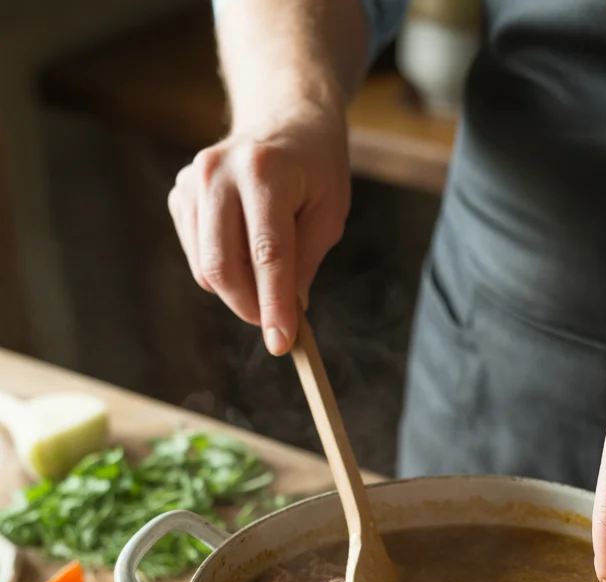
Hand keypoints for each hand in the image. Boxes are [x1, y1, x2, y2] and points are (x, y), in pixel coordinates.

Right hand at [168, 101, 350, 355]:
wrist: (284, 119)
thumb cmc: (316, 169)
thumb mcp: (330, 213)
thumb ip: (307, 262)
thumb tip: (288, 312)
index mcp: (264, 171)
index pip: (267, 254)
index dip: (274, 305)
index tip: (282, 344)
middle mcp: (217, 172)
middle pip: (223, 266)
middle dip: (250, 308)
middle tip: (278, 326)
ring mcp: (191, 182)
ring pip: (207, 268)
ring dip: (239, 294)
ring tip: (269, 282)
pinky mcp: (179, 195)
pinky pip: (198, 259)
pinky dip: (224, 274)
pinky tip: (247, 252)